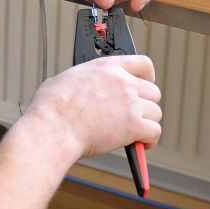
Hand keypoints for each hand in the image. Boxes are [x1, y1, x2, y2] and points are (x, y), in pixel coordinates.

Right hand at [24, 55, 161, 159]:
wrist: (54, 127)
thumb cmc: (52, 107)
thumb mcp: (67, 78)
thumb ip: (83, 80)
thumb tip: (78, 88)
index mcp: (107, 67)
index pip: (143, 64)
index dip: (148, 77)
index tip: (146, 85)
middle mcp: (123, 82)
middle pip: (153, 92)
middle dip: (146, 105)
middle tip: (135, 115)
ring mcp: (130, 104)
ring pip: (156, 113)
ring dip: (147, 123)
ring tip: (136, 132)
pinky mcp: (133, 126)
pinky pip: (154, 132)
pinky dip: (149, 141)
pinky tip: (140, 144)